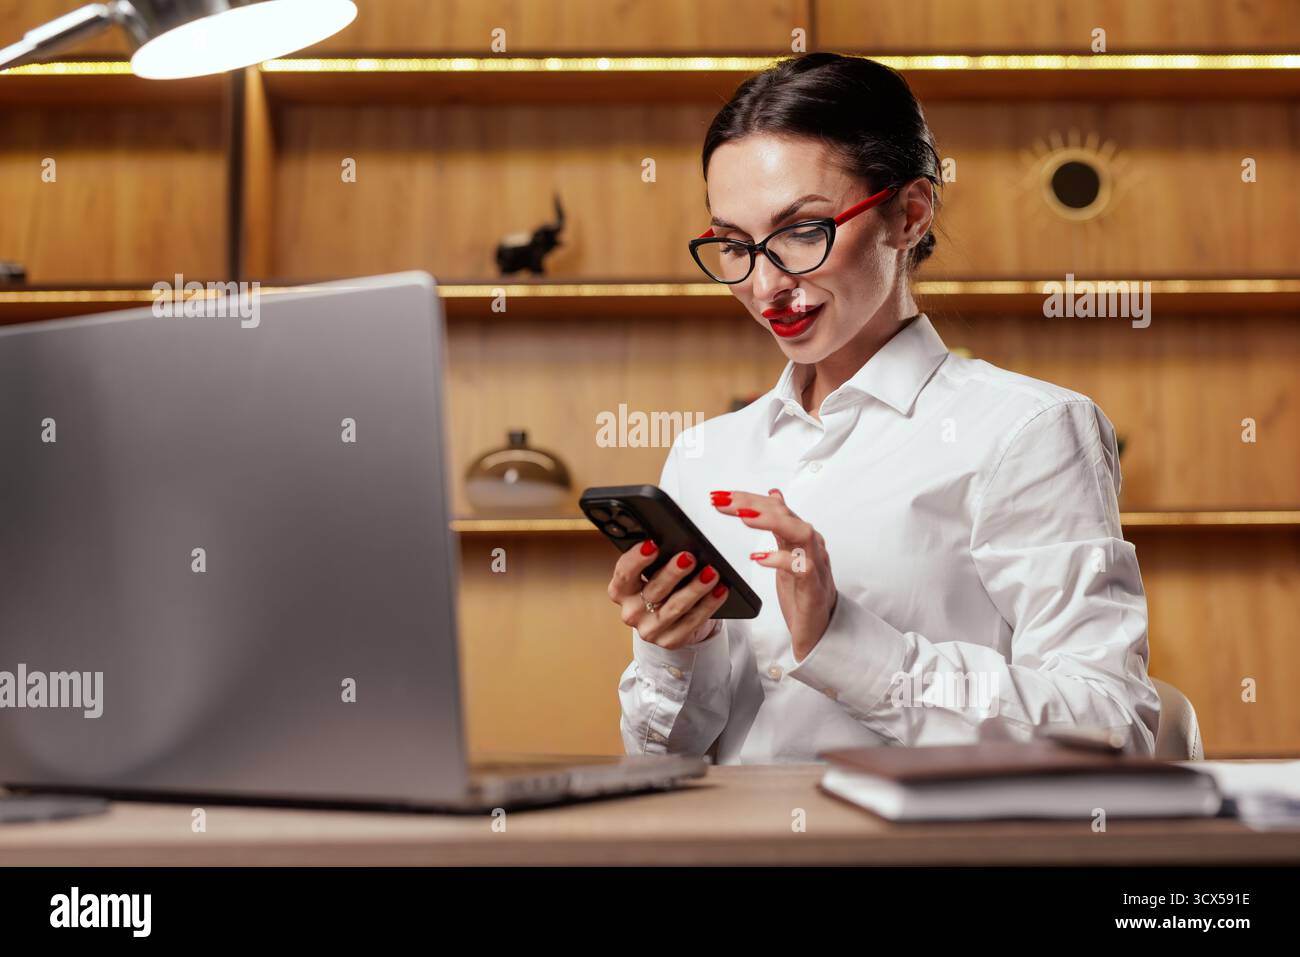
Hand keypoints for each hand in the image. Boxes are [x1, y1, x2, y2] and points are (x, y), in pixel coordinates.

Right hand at [607, 539, 728, 650]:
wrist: (672, 622)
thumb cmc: (662, 590)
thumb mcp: (652, 574)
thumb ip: (656, 561)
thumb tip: (676, 545)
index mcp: (621, 591)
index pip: (624, 573)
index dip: (636, 559)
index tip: (653, 545)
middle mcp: (632, 612)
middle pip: (653, 590)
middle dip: (672, 572)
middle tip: (689, 557)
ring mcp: (650, 629)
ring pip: (675, 607)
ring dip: (695, 588)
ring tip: (711, 573)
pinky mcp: (669, 640)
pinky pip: (692, 622)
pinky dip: (708, 605)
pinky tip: (718, 591)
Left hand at [710, 487, 836, 661]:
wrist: (820, 628)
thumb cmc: (803, 592)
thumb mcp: (787, 553)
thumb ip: (781, 524)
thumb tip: (773, 494)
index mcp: (799, 536)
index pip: (775, 507)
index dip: (748, 498)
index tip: (719, 496)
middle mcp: (810, 545)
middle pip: (785, 514)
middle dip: (753, 504)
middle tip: (724, 501)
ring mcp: (815, 564)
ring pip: (800, 533)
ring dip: (771, 521)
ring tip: (744, 517)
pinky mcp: (813, 587)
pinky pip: (802, 568)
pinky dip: (781, 560)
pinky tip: (759, 558)